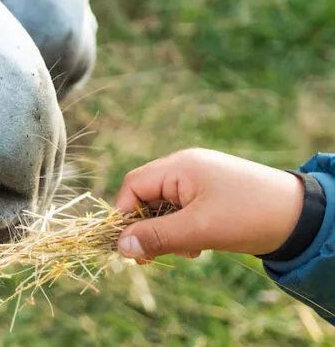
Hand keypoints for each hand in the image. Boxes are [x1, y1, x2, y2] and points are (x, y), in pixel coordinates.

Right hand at [115, 148, 304, 261]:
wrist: (303, 216)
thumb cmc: (249, 216)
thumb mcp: (199, 230)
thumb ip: (156, 236)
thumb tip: (120, 247)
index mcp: (179, 166)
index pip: (132, 186)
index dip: (124, 216)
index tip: (127, 246)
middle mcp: (185, 167)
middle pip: (146, 195)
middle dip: (147, 227)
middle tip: (154, 256)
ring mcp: (200, 178)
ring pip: (164, 205)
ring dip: (167, 231)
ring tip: (188, 251)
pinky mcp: (212, 192)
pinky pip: (183, 209)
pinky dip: (183, 228)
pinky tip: (198, 246)